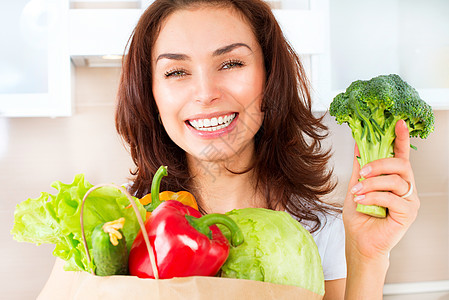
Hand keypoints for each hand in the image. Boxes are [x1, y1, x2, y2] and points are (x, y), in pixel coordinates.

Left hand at [343, 119, 419, 260]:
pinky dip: (373, 197)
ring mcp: (409, 200)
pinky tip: (362, 201)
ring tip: (357, 191)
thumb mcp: (356, 186)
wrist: (359, 241)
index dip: (401, 138)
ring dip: (372, 183)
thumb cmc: (360, 217)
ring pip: (395, 180)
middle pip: (401, 164)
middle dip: (380, 164)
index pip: (401, 154)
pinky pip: (392, 198)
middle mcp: (405, 187)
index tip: (397, 122)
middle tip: (363, 172)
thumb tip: (357, 145)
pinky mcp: (408, 213)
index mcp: (394, 178)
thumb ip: (360, 167)